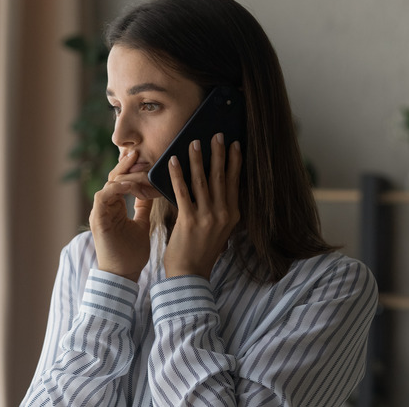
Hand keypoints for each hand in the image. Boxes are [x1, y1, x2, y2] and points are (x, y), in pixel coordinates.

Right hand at [89, 151, 154, 281]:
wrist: (123, 275)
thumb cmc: (132, 254)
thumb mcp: (142, 224)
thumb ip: (143, 208)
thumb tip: (151, 192)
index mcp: (115, 207)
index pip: (121, 180)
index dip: (132, 169)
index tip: (146, 158)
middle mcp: (105, 207)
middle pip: (113, 178)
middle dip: (126, 165)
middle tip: (138, 152)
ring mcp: (100, 212)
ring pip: (108, 184)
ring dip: (124, 175)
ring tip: (139, 167)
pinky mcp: (98, 219)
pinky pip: (103, 196)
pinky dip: (116, 188)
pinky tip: (130, 185)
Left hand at [163, 133, 241, 278]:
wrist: (189, 274)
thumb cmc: (201, 252)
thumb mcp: (219, 231)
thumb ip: (219, 210)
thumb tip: (216, 188)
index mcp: (232, 215)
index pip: (235, 182)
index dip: (235, 162)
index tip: (235, 144)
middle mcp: (223, 214)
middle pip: (221, 177)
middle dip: (219, 153)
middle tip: (217, 134)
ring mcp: (207, 217)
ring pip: (202, 181)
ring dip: (198, 159)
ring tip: (194, 142)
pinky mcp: (189, 220)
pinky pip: (182, 191)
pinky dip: (177, 174)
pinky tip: (173, 161)